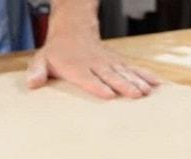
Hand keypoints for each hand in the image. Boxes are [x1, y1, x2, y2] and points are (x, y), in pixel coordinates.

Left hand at [26, 0, 159, 98]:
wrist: (73, 30)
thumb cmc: (56, 53)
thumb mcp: (41, 59)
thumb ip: (37, 71)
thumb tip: (32, 84)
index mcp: (76, 67)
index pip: (88, 78)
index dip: (98, 86)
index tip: (109, 94)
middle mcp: (95, 64)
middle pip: (111, 76)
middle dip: (124, 86)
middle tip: (136, 95)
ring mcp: (109, 63)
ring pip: (125, 72)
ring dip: (138, 82)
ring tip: (148, 92)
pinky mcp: (118, 62)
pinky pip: (134, 68)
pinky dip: (146, 75)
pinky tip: (157, 84)